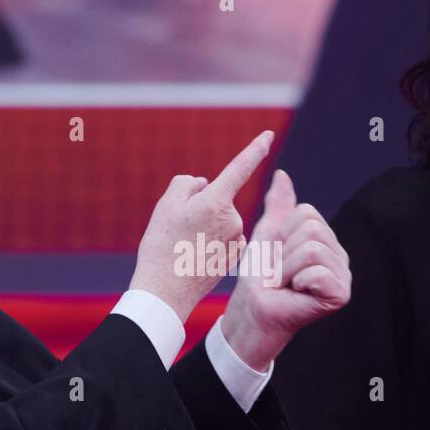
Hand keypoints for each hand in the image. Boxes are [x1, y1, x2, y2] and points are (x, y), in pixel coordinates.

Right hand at [128, 131, 273, 321]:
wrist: (165, 293)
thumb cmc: (162, 247)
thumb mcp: (165, 206)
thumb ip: (187, 184)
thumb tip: (205, 184)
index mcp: (215, 202)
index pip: (240, 169)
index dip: (255, 150)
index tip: (267, 136)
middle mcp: (233, 219)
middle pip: (217, 199)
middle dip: (202, 206)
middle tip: (178, 229)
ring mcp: (236, 239)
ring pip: (220, 219)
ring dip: (205, 226)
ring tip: (184, 245)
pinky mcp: (235, 256)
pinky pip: (224, 238)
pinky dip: (211, 242)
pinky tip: (195, 256)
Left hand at [220, 168, 351, 370]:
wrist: (253, 309)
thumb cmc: (259, 276)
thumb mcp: (267, 234)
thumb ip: (278, 206)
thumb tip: (282, 174)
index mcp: (326, 240)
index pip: (306, 214)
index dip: (282, 233)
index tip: (278, 255)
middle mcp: (339, 256)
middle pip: (311, 229)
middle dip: (284, 252)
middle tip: (280, 273)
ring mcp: (343, 275)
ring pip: (312, 248)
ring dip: (287, 268)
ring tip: (285, 283)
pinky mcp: (340, 294)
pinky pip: (317, 270)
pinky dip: (297, 281)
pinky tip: (296, 293)